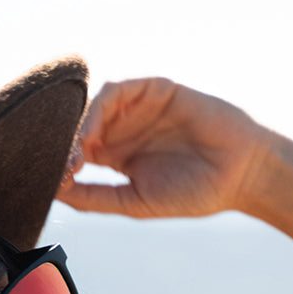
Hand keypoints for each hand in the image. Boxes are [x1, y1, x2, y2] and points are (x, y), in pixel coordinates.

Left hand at [57, 78, 267, 219]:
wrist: (239, 174)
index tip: (53, 183)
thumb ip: (96, 198)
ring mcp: (140, 108)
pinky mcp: (155, 90)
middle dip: (66, 145)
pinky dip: (99, 109)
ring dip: (80, 127)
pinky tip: (93, 134)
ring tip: (77, 154)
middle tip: (60, 167)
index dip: (62, 165)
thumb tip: (55, 194)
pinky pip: (118, 90)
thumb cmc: (193, 194)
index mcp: (120, 156)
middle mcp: (126, 128)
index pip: (77, 153)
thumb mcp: (135, 203)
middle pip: (81, 126)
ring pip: (95, 107)